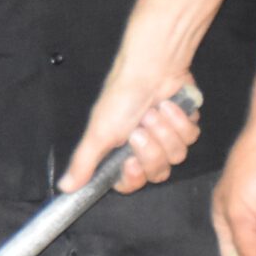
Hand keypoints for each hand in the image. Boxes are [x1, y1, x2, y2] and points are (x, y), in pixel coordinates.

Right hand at [61, 59, 200, 193]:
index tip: (130, 162)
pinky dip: (179, 121)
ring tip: (153, 112)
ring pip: (176, 155)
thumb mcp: (98, 132)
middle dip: (151, 150)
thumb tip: (64, 187)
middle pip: (156, 172)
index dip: (133, 177)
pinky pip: (190, 138)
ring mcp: (167, 139)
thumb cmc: (120, 96)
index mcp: (120, 153)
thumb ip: (83, 162)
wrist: (150, 68)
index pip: (129, 183)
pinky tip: (169, 106)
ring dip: (164, 132)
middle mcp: (144, 149)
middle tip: (139, 130)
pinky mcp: (186, 127)